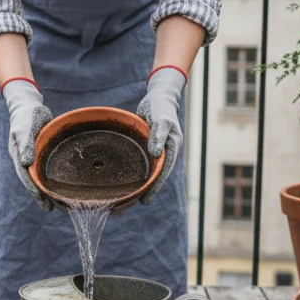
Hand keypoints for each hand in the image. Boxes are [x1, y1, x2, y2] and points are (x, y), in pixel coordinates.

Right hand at [2, 79, 52, 210]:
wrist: (29, 104)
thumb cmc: (27, 114)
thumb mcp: (25, 126)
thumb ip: (26, 144)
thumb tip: (25, 163)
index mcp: (18, 155)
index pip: (26, 176)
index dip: (34, 189)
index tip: (43, 199)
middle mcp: (25, 160)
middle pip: (34, 182)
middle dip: (43, 196)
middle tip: (55, 210)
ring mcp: (33, 158)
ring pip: (42, 179)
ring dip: (51, 192)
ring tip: (63, 206)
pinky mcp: (42, 155)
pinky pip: (48, 171)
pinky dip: (54, 181)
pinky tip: (64, 189)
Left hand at [136, 68, 184, 204]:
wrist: (159, 96)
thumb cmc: (160, 106)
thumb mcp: (160, 118)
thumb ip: (158, 134)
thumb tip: (155, 153)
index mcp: (171, 148)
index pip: (163, 171)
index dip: (155, 186)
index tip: (146, 199)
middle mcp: (165, 151)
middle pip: (157, 174)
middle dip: (148, 189)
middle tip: (137, 203)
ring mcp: (158, 149)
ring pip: (150, 169)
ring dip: (142, 182)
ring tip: (130, 196)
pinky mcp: (149, 146)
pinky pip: (144, 161)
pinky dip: (137, 170)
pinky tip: (127, 177)